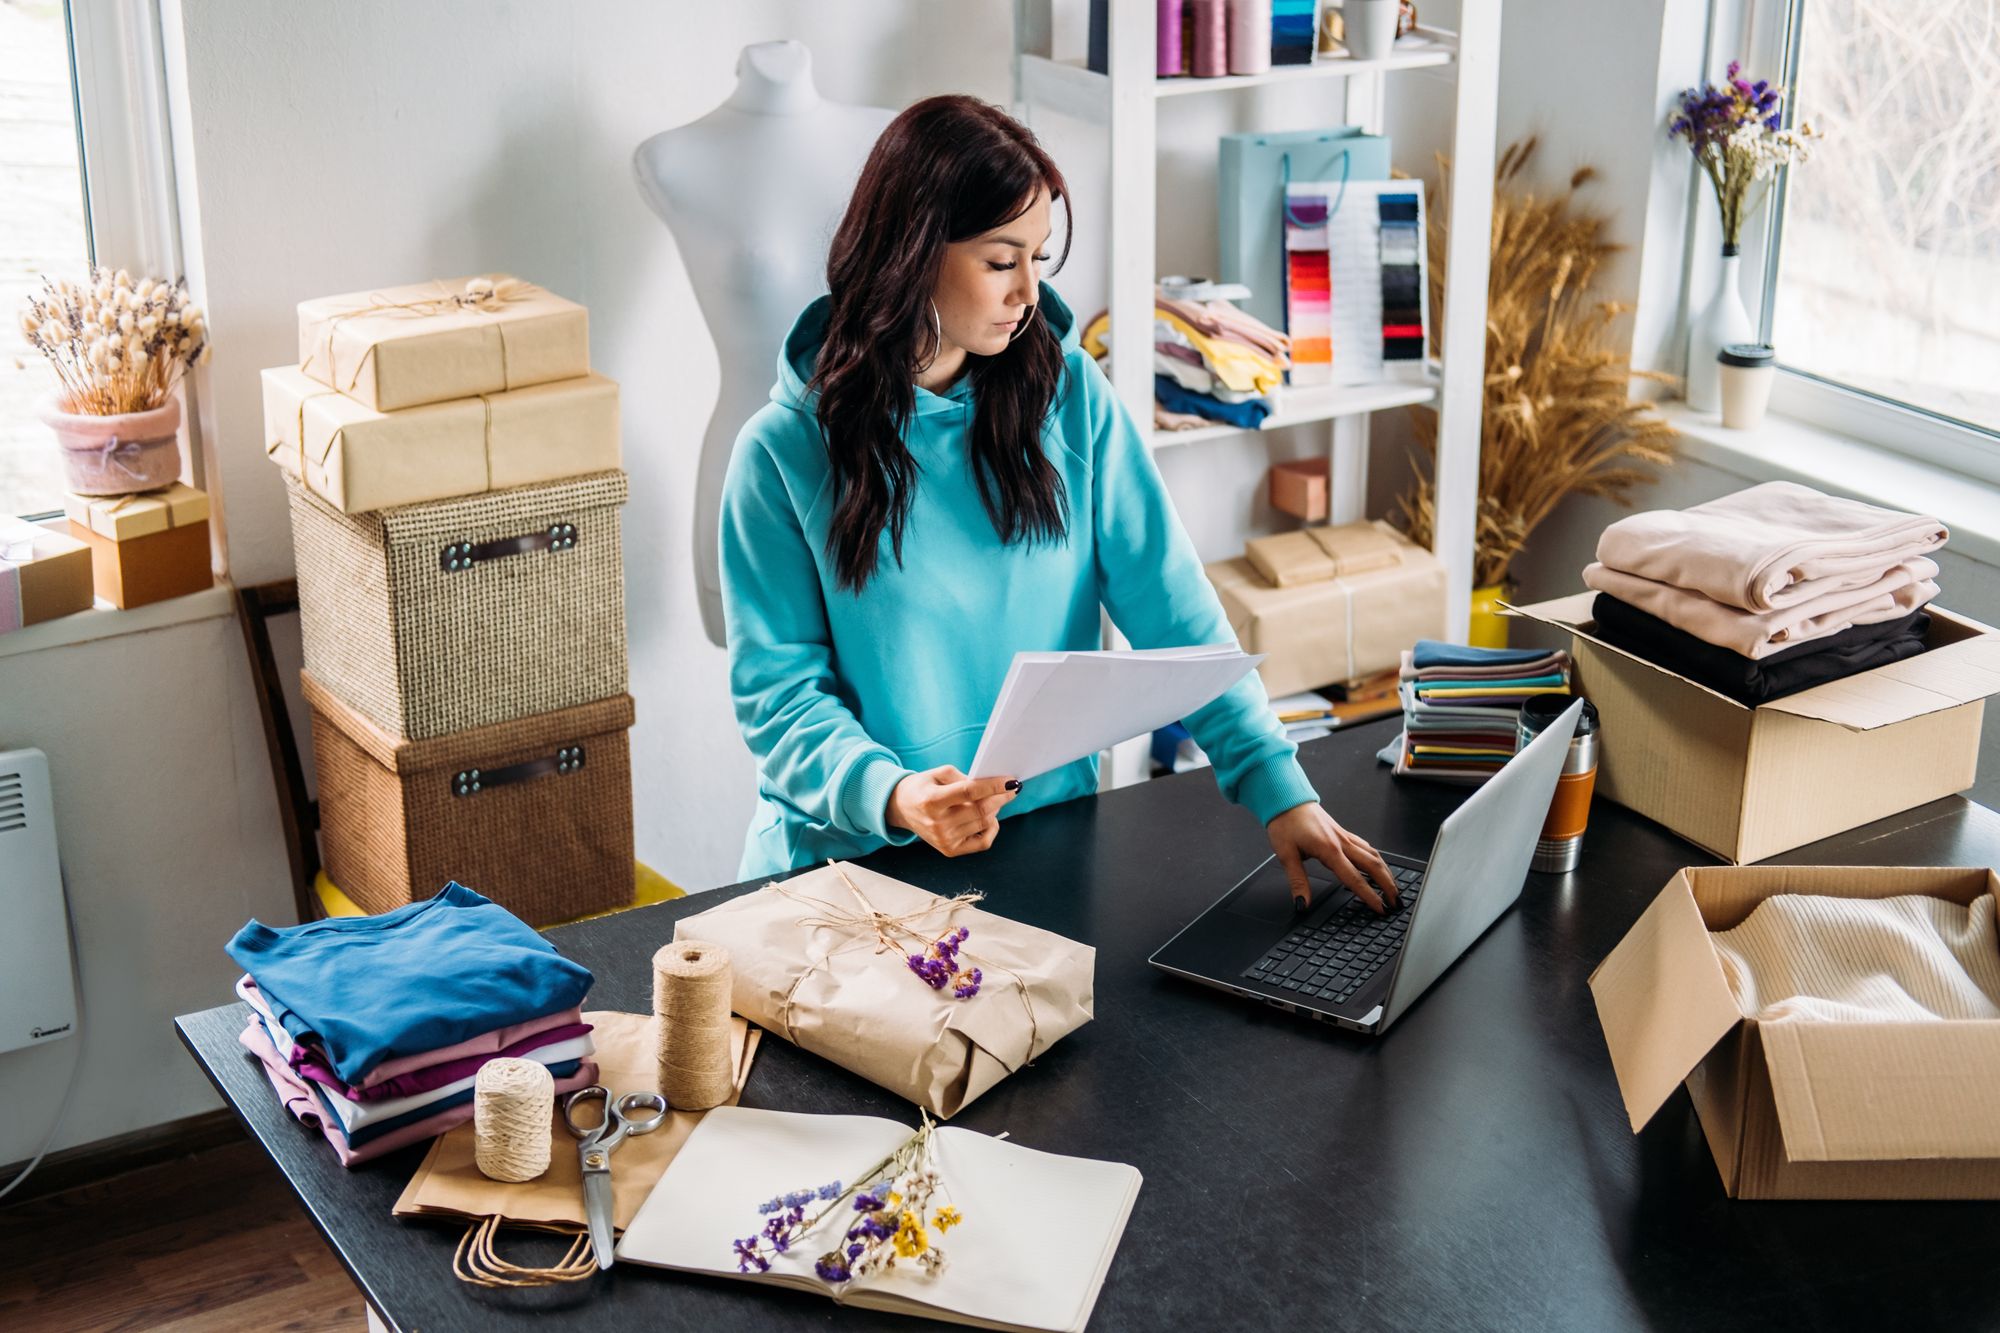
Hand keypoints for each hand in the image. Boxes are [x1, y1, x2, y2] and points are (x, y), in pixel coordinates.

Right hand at [886, 766, 1018, 857]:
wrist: (901, 809)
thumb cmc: (923, 787)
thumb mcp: (938, 773)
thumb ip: (964, 778)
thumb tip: (992, 786)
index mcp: (932, 801)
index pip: (969, 792)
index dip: (993, 785)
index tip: (1012, 781)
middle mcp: (937, 824)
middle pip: (981, 810)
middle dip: (1001, 798)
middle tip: (1011, 789)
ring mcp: (944, 840)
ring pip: (984, 823)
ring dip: (995, 810)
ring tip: (994, 799)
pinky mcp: (950, 851)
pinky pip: (983, 842)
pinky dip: (992, 828)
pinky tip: (988, 818)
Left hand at [1266, 802, 1398, 913]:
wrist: (1286, 798)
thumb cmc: (1285, 822)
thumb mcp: (1286, 855)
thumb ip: (1297, 881)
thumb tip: (1302, 903)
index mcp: (1329, 850)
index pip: (1355, 879)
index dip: (1370, 896)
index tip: (1381, 909)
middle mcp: (1342, 842)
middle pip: (1374, 866)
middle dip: (1388, 886)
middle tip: (1396, 902)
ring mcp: (1344, 836)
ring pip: (1374, 855)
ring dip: (1386, 872)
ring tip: (1392, 888)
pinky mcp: (1342, 832)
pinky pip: (1366, 846)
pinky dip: (1376, 859)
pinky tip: (1377, 864)